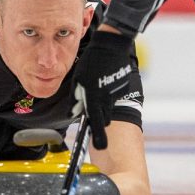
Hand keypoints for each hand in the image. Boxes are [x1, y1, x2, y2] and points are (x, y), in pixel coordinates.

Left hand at [72, 29, 133, 149]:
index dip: (99, 136)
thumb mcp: (78, 80)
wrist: (110, 47)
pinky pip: (114, 97)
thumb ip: (76, 98)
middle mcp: (107, 98)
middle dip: (99, 118)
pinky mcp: (122, 88)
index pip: (96, 121)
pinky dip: (109, 94)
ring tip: (98, 89)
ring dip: (103, 105)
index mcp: (94, 96)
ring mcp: (116, 93)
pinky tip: (105, 81)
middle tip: (93, 108)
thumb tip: (72, 113)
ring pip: (109, 107)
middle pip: (104, 118)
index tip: (100, 147)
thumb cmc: (90, 63)